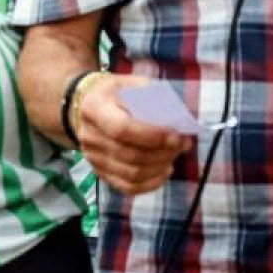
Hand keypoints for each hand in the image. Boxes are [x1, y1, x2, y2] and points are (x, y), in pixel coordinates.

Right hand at [76, 75, 195, 194]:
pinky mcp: (100, 172)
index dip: (152, 137)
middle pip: (129, 155)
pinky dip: (151, 183)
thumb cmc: (117, 92)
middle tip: (184, 144)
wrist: (88, 105)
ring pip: (131, 174)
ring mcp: (93, 158)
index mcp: (95, 108)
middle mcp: (90, 136)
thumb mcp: (134, 84)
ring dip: (160, 167)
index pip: (122, 129)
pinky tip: (164, 171)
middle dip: (163, 153)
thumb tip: (180, 121)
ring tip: (175, 155)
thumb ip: (155, 98)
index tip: (176, 137)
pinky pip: (127, 187)